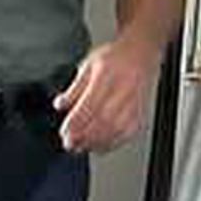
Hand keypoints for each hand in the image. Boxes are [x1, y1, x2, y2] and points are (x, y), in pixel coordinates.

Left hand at [52, 37, 163, 153]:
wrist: (141, 53)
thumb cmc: (115, 57)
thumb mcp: (87, 65)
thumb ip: (74, 88)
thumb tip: (60, 105)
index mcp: (106, 76)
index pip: (89, 106)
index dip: (75, 123)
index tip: (64, 132)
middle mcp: (122, 90)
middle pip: (102, 121)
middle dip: (83, 136)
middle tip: (69, 144)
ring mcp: (133, 102)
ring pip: (115, 130)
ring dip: (96, 142)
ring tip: (81, 146)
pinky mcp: (139, 111)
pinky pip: (127, 133)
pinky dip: (112, 143)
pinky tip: (100, 146)